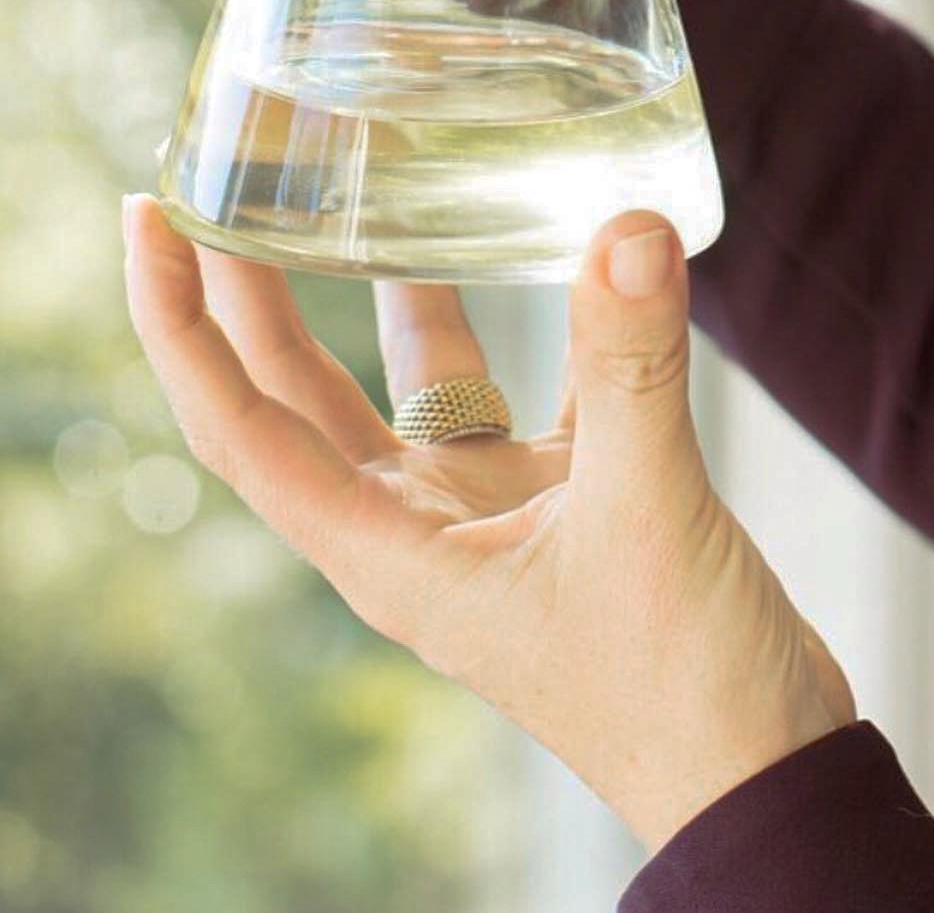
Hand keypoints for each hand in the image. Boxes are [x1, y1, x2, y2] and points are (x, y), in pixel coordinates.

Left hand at [120, 195, 854, 850]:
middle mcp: (419, 529)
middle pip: (302, 394)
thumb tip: (624, 230)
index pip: (242, 427)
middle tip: (234, 185)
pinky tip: (564, 256)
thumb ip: (631, 366)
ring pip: (413, 387)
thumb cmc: (676, 687)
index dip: (181, 324)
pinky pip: (531, 391)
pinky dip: (542, 325)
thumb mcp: (643, 515)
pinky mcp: (565, 502)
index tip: (151, 219)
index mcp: (390, 552)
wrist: (760, 770)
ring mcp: (490, 515)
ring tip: (369, 196)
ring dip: (388, 294)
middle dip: (257, 293)